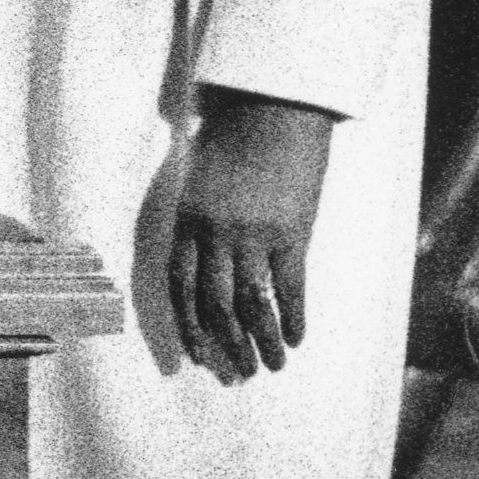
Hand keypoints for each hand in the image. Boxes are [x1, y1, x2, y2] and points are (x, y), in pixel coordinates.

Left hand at [168, 88, 333, 381]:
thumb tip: (210, 267)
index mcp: (186, 222)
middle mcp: (213, 235)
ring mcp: (251, 236)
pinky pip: (289, 288)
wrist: (274, 104)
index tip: (198, 356)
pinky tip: (298, 339)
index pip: (180, 288)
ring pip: (251, 306)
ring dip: (261, 343)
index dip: (189, 326)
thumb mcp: (201, 179)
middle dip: (226, 347)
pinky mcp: (290, 231)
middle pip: (214, 306)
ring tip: (270, 367)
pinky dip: (294, 318)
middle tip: (237, 375)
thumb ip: (200, 223)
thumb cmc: (236, 135)